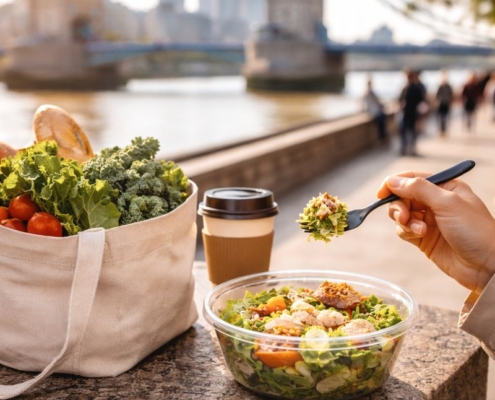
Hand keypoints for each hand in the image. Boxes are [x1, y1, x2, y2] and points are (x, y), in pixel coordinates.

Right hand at [377, 172, 494, 292]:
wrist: (487, 265)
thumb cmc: (475, 231)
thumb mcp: (447, 203)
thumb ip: (418, 189)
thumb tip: (393, 181)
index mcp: (445, 187)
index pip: (412, 178)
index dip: (394, 183)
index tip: (381, 193)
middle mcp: (435, 202)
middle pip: (403, 196)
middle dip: (399, 206)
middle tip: (404, 216)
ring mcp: (429, 220)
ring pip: (402, 214)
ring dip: (404, 221)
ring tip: (418, 230)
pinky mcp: (423, 238)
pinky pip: (404, 230)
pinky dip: (406, 231)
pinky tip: (419, 236)